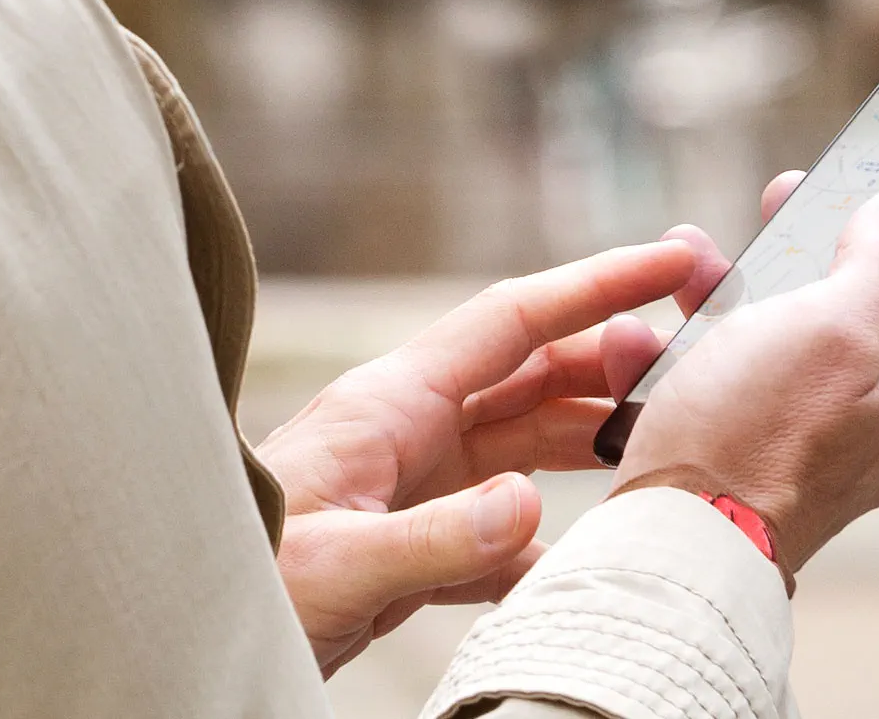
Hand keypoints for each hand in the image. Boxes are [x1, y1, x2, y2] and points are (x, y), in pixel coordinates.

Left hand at [255, 227, 730, 672]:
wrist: (184, 621)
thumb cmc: (243, 582)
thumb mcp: (340, 565)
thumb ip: (439, 538)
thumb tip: (532, 505)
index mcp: (391, 404)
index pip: (512, 321)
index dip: (597, 285)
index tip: (674, 257)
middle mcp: (407, 430)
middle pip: (530, 375)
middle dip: (609, 360)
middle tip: (694, 364)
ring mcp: (409, 486)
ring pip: (522, 444)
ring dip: (587, 440)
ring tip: (660, 447)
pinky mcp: (407, 544)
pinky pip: (496, 529)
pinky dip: (543, 538)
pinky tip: (580, 558)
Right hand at [606, 174, 878, 577]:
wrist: (672, 553)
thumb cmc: (752, 438)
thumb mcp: (831, 327)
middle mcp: (867, 416)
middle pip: (848, 301)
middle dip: (804, 240)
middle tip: (782, 192)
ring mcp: (803, 445)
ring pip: (769, 339)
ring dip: (719, 292)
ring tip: (681, 261)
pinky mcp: (740, 466)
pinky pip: (713, 389)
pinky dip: (675, 357)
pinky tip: (636, 345)